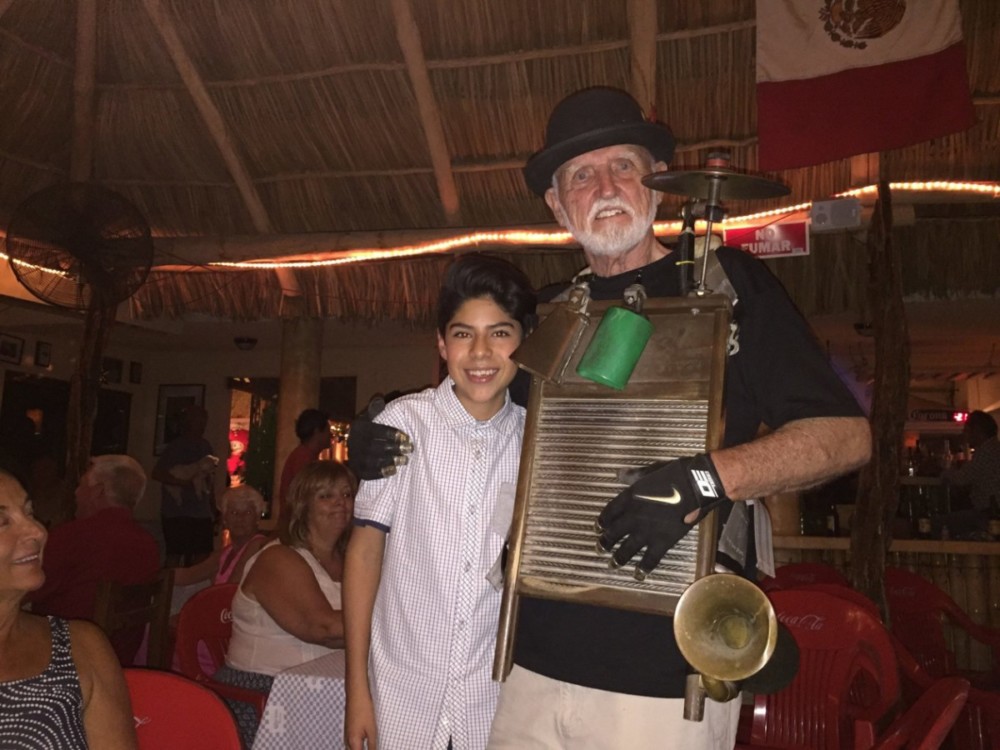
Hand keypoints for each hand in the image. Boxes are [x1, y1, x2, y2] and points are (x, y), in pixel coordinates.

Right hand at [345, 690, 378, 749]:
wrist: (356, 693)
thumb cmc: (363, 708)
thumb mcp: (372, 729)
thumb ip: (372, 745)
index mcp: (353, 742)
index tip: (375, 749)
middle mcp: (347, 740)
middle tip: (373, 747)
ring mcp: (347, 735)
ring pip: (353, 749)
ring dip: (361, 748)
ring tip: (371, 745)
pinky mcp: (349, 729)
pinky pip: (353, 743)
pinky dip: (359, 745)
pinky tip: (366, 742)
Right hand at [346, 397, 412, 480]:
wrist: (349, 447)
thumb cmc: (365, 431)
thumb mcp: (368, 418)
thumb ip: (375, 410)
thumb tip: (380, 399)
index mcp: (359, 429)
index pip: (375, 431)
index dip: (391, 434)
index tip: (406, 437)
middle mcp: (355, 443)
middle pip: (375, 447)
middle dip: (394, 448)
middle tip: (409, 448)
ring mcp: (355, 458)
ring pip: (372, 461)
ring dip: (390, 460)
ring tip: (405, 460)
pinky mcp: (357, 470)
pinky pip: (368, 473)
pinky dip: (381, 473)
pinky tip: (394, 470)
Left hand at [595, 453, 727, 579]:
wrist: (694, 486)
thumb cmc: (673, 474)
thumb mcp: (648, 471)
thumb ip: (632, 476)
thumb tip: (618, 474)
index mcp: (628, 498)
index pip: (609, 513)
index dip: (602, 522)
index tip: (599, 528)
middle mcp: (632, 517)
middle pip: (613, 533)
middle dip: (605, 542)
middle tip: (599, 549)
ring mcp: (646, 531)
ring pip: (627, 549)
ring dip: (618, 558)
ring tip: (613, 565)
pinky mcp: (662, 542)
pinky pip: (650, 558)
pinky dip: (644, 568)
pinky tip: (639, 575)